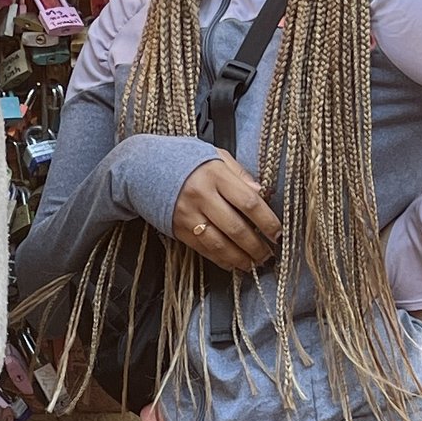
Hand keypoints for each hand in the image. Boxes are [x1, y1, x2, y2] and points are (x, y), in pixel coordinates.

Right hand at [169, 152, 280, 271]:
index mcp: (215, 175)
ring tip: (254, 263)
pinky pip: (204, 249)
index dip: (267, 221)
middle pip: (236, 228)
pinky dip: (221, 260)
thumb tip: (261, 191)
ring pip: (220, 244)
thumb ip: (240, 174)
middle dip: (256, 245)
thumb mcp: (216, 156)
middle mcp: (202, 196)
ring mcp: (189, 215)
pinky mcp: (179, 229)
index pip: (249, 202)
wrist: (145, 169)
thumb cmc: (186, 162)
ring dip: (240, 258)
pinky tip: (233, 264)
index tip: (277, 232)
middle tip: (269, 254)